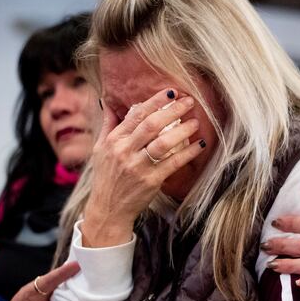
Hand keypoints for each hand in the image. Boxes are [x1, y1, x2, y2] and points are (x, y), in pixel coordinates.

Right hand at [82, 89, 206, 246]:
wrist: (108, 209)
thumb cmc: (106, 176)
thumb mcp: (100, 149)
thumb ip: (108, 124)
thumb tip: (108, 101)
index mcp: (114, 140)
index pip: (136, 115)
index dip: (155, 101)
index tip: (171, 91)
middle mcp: (125, 152)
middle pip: (151, 125)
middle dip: (172, 110)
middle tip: (189, 101)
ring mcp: (138, 167)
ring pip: (163, 143)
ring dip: (182, 131)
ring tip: (196, 122)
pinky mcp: (151, 181)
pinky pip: (173, 163)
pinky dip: (188, 153)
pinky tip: (199, 145)